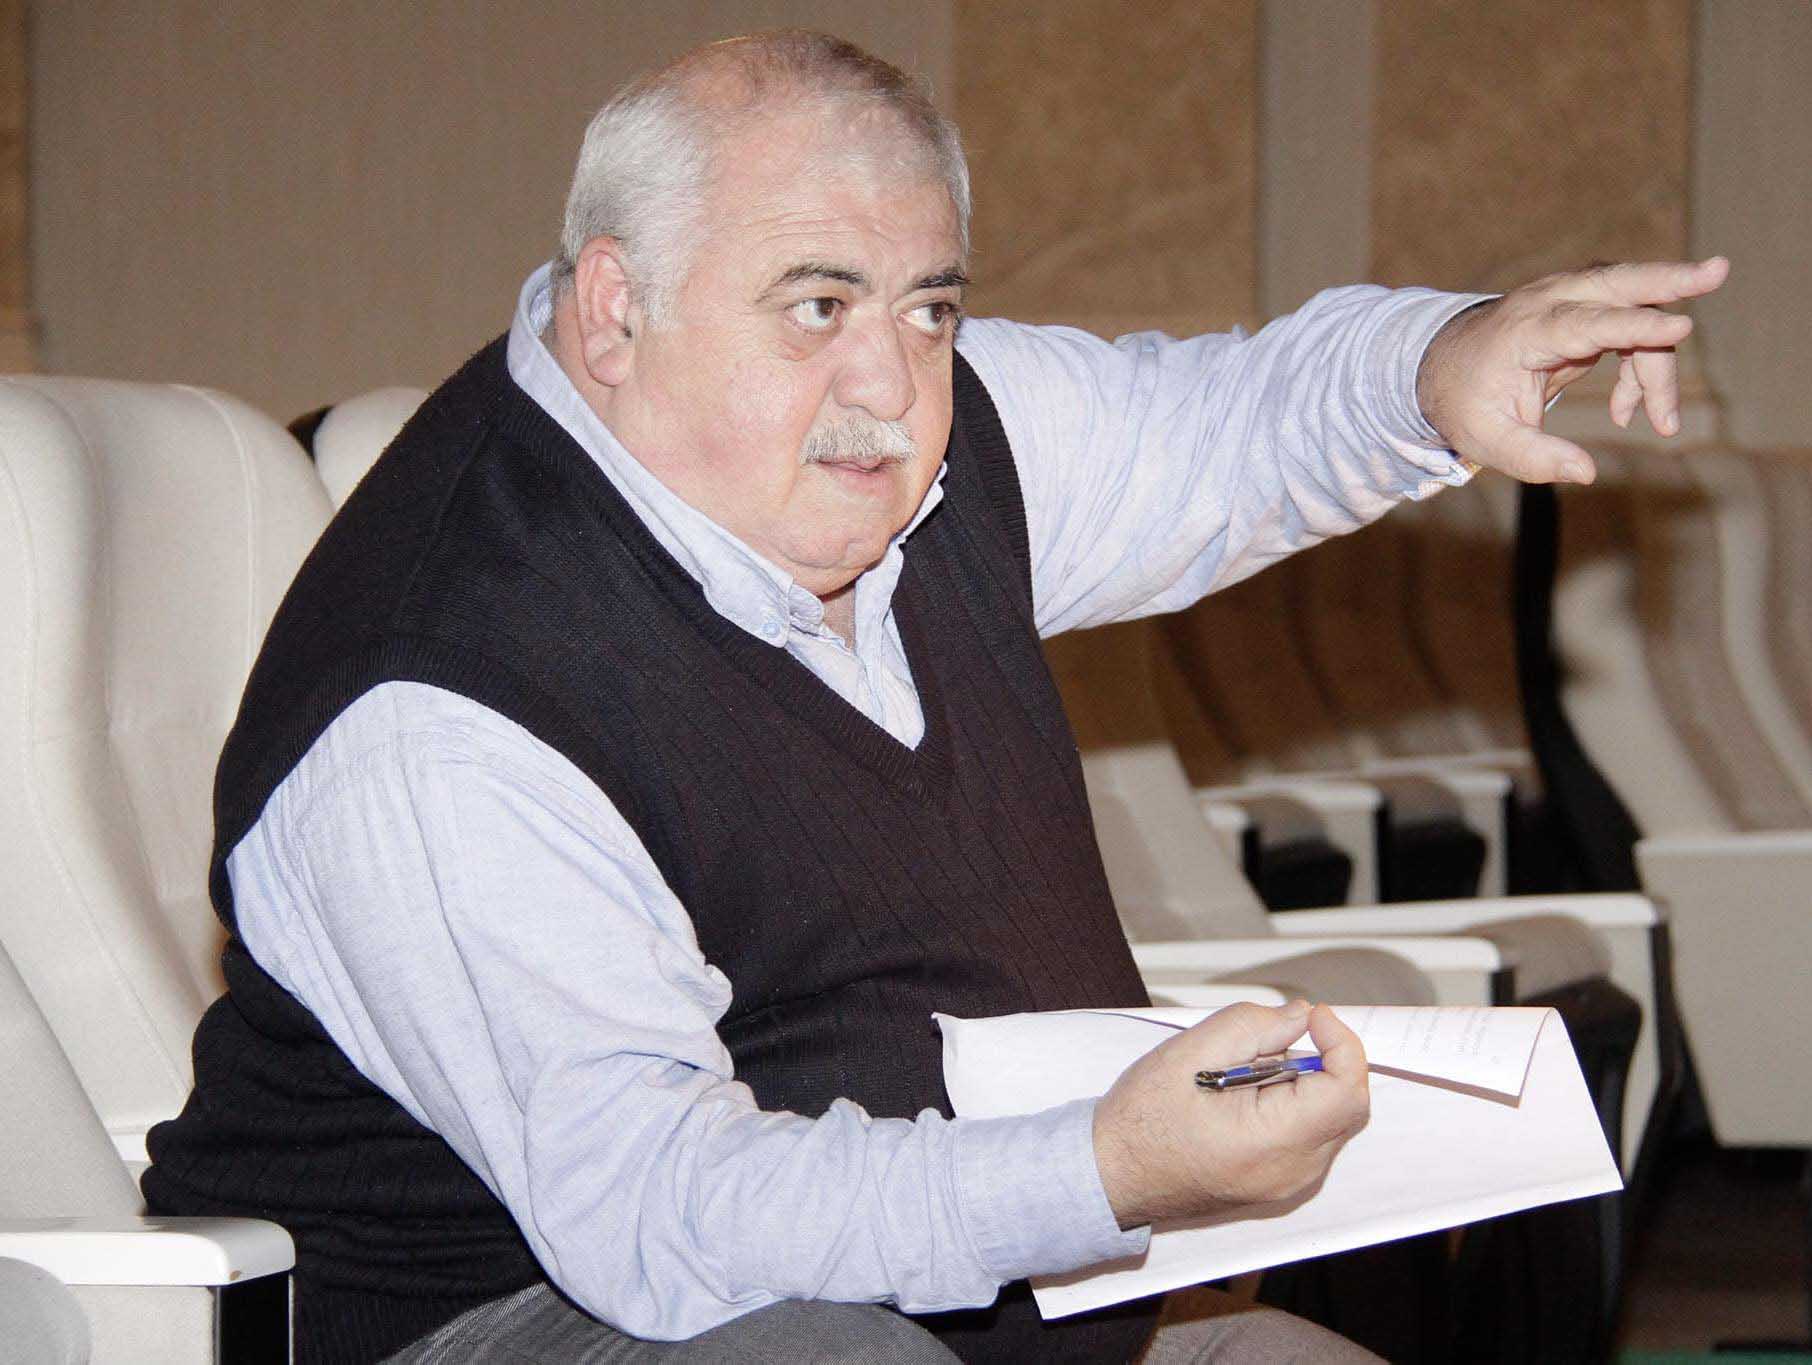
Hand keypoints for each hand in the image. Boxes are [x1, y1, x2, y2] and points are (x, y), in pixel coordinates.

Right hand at [1092, 1001, 1368, 1228]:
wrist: (1113, 1174)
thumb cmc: (1141, 1122)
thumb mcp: (1190, 1052)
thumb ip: (1253, 1025)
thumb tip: (1300, 1016)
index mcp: (1273, 1143)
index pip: (1346, 1091)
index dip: (1341, 1042)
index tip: (1314, 1017)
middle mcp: (1292, 1172)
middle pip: (1345, 1104)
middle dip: (1320, 1058)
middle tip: (1271, 1038)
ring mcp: (1288, 1183)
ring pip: (1329, 1117)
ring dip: (1302, 1080)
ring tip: (1244, 1069)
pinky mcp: (1279, 1182)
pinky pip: (1309, 1134)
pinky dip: (1291, 1102)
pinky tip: (1245, 1093)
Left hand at [1416, 256, 1729, 484]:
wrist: (1441, 366)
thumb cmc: (1463, 401)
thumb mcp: (1485, 440)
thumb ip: (1533, 458)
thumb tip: (1585, 472)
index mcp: (1524, 330)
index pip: (1585, 323)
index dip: (1632, 327)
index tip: (1678, 330)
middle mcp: (1549, 303)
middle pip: (1618, 283)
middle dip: (1670, 279)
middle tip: (1719, 270)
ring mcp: (1568, 300)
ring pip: (1634, 309)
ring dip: (1658, 360)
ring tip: (1659, 422)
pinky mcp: (1584, 310)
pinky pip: (1629, 328)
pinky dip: (1641, 365)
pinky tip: (1628, 410)